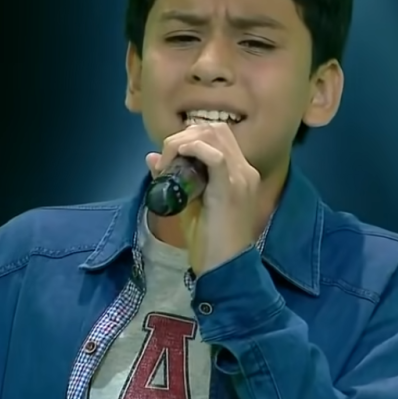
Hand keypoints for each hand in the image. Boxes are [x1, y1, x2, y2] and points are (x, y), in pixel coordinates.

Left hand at [147, 123, 260, 273]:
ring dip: (185, 141)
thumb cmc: (210, 242)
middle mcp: (245, 170)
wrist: (226, 268)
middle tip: (167, 156)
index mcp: (240, 173)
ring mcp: (242, 177)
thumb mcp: (189, 205)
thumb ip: (174, 180)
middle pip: (216, 129)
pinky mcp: (232, 188)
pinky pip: (216, 156)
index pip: (217, 136)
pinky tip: (178, 158)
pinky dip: (194, 149)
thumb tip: (152, 158)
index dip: (190, 137)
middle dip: (185, 134)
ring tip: (169, 160)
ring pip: (214, 136)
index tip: (169, 155)